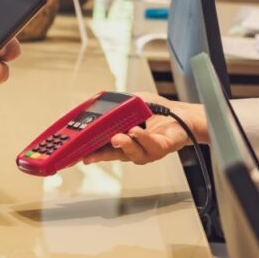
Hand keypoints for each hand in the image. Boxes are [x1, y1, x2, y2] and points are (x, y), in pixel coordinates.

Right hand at [81, 93, 205, 164]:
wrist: (181, 115)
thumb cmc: (156, 111)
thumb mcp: (131, 102)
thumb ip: (115, 104)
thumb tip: (97, 103)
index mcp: (120, 139)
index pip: (101, 147)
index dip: (89, 151)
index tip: (77, 154)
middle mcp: (131, 148)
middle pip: (111, 155)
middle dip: (99, 155)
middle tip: (89, 154)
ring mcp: (145, 151)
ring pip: (130, 152)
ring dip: (123, 144)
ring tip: (118, 137)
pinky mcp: (160, 149)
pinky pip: (149, 146)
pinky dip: (141, 138)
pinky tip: (136, 131)